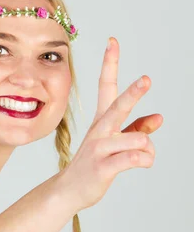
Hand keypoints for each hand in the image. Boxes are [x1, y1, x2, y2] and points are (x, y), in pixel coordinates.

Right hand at [61, 37, 159, 210]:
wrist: (70, 189)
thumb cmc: (95, 163)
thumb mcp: (117, 143)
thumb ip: (137, 128)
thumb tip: (160, 117)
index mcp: (102, 120)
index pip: (106, 85)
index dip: (110, 63)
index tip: (113, 42)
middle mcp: (100, 129)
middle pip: (118, 106)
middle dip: (134, 93)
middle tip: (147, 79)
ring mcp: (100, 147)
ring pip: (137, 139)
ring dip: (148, 148)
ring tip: (143, 157)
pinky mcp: (103, 166)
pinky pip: (134, 158)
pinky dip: (145, 160)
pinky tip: (143, 162)